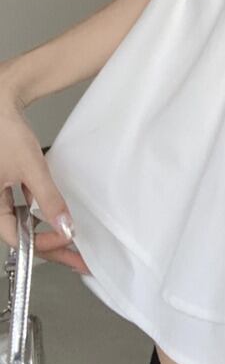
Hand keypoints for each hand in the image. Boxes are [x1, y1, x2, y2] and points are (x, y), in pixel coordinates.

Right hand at [0, 98, 90, 274]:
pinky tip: (58, 220)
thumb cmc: (5, 132)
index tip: (67, 238)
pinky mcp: (8, 185)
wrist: (1, 103)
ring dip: (47, 233)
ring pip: (24, 224)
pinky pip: (24, 208)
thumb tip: (64, 226)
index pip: (15, 238)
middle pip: (22, 235)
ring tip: (72, 245)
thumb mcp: (31, 168)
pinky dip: (41, 215)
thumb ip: (48, 198)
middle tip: (78, 260)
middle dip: (50, 247)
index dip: (42, 242)